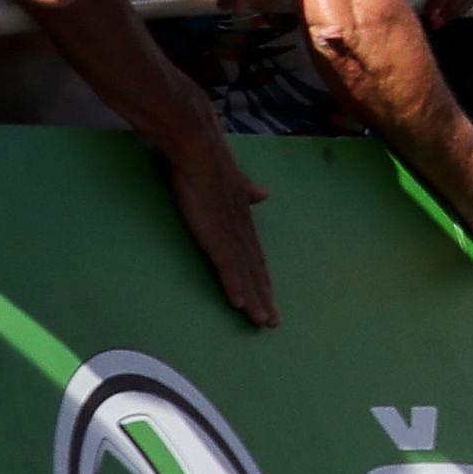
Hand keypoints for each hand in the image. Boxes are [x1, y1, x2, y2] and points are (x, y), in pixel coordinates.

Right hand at [165, 135, 278, 328]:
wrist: (200, 150)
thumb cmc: (210, 164)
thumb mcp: (234, 182)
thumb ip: (248, 191)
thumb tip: (263, 193)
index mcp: (244, 221)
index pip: (256, 257)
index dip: (263, 279)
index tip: (270, 298)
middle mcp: (242, 231)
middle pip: (256, 271)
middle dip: (265, 297)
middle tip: (272, 322)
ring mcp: (230, 234)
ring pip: (246, 275)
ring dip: (255, 300)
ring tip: (263, 322)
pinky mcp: (216, 235)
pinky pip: (228, 267)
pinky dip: (235, 286)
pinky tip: (241, 305)